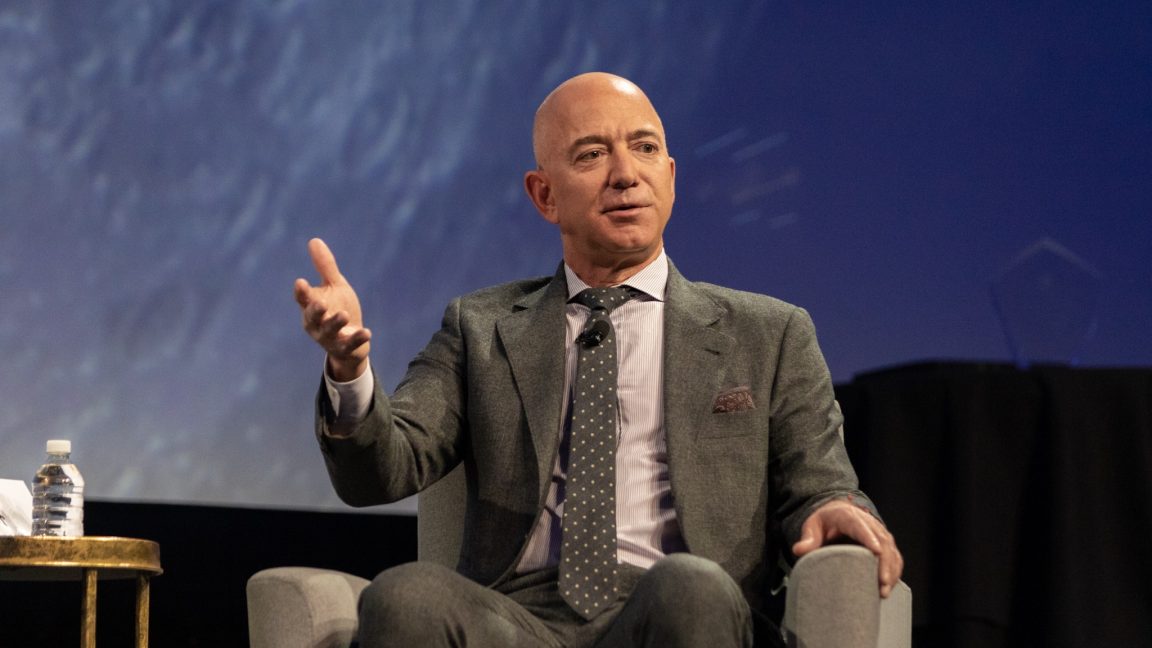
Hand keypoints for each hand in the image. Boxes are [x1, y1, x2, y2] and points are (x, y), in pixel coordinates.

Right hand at [293, 238, 370, 380]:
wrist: (351, 342)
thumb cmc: (338, 308)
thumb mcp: (334, 286)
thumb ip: (324, 267)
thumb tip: (314, 240)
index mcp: (311, 307)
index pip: (303, 299)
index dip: (301, 292)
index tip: (300, 282)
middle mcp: (316, 324)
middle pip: (313, 318)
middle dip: (315, 311)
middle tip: (320, 303)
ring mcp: (329, 338)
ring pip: (330, 331)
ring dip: (336, 322)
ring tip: (344, 314)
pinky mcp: (345, 348)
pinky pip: (350, 344)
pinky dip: (357, 339)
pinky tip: (367, 332)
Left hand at [792, 498, 903, 597]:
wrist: (837, 513)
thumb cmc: (824, 522)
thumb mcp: (812, 526)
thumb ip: (808, 539)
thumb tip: (798, 550)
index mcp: (848, 516)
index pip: (860, 526)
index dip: (869, 538)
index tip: (876, 551)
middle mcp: (868, 523)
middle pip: (882, 540)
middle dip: (884, 562)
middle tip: (882, 583)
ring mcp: (879, 533)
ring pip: (891, 550)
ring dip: (891, 570)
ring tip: (884, 591)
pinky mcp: (885, 543)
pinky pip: (894, 557)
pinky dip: (894, 571)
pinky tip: (889, 587)